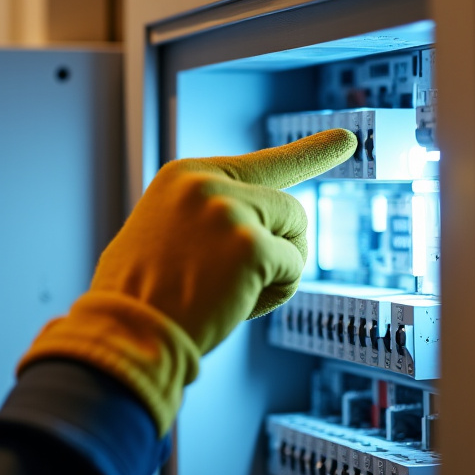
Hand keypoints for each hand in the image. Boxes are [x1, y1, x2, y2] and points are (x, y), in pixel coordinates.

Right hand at [17, 129, 356, 433]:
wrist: (126, 332)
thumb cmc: (140, 296)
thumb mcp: (162, 233)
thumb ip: (203, 216)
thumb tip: (253, 231)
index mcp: (184, 176)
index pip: (262, 162)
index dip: (308, 155)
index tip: (349, 141)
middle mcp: (207, 184)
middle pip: (289, 208)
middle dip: (280, 248)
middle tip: (238, 283)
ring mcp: (229, 212)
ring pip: (297, 235)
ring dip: (277, 272)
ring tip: (227, 294)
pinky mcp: (250, 246)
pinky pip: (294, 270)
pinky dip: (274, 295)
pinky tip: (235, 305)